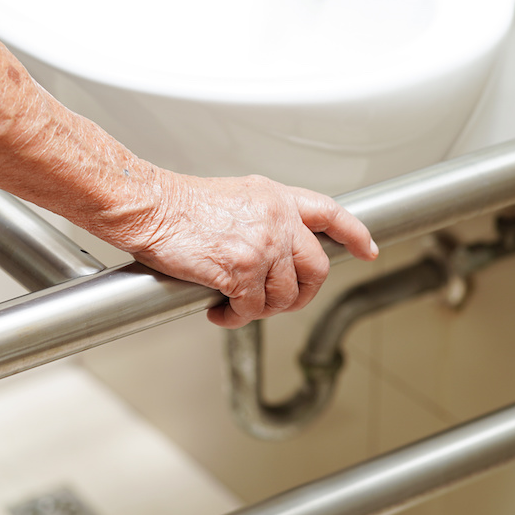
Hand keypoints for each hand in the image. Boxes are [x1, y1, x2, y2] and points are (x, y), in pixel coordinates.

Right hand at [106, 172, 378, 328]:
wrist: (148, 207)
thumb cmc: (178, 205)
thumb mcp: (233, 196)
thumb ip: (262, 217)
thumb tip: (271, 250)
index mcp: (276, 197)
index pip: (329, 214)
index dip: (353, 234)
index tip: (366, 249)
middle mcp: (277, 218)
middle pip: (316, 268)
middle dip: (301, 294)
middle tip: (277, 302)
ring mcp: (262, 244)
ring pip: (284, 296)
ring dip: (260, 309)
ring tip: (235, 305)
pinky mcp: (241, 269)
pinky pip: (251, 309)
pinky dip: (235, 318)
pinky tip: (219, 311)